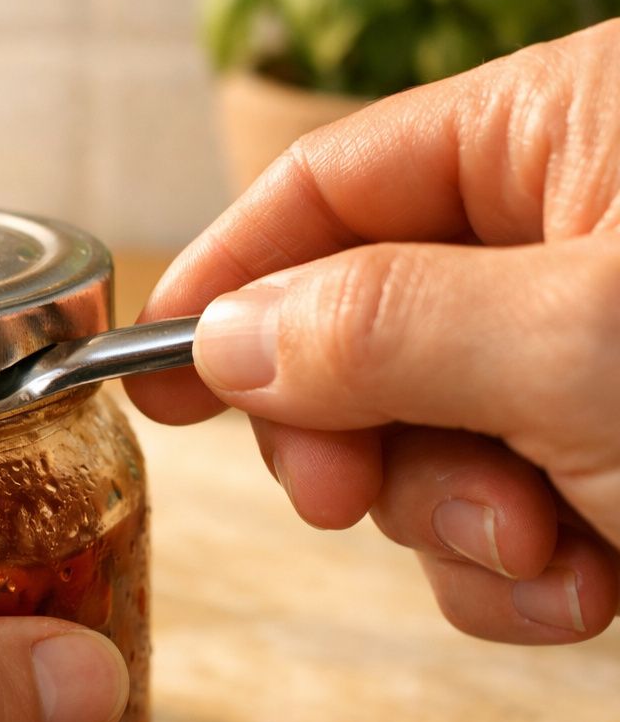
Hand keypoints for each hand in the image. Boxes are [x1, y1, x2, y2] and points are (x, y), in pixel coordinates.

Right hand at [129, 18, 619, 644]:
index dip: (231, 272)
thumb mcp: (589, 344)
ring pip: (432, 438)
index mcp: (572, 132)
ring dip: (456, 525)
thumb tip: (227, 338)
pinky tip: (594, 589)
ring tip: (549, 562)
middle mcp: (579, 234)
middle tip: (347, 500)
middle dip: (361, 436)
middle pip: (365, 325)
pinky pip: (511, 510)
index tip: (147, 360)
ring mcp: (603, 354)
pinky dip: (525, 572)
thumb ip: (381, 328)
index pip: (335, 182)